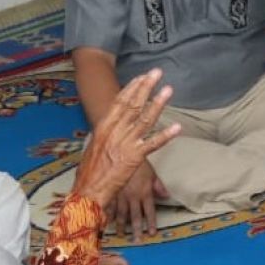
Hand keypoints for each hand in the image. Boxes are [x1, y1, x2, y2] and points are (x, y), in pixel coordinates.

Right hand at [73, 69, 180, 214]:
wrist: (88, 191)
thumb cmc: (89, 172)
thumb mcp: (94, 147)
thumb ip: (105, 134)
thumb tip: (112, 125)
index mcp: (103, 127)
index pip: (119, 101)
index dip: (132, 87)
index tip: (141, 76)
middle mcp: (114, 132)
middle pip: (133, 104)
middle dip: (146, 87)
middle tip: (157, 73)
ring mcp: (125, 143)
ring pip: (145, 119)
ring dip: (158, 103)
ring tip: (168, 90)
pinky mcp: (134, 158)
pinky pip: (153, 144)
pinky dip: (165, 136)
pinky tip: (177, 127)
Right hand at [113, 161, 170, 241]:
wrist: (121, 153)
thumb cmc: (139, 162)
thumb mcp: (152, 172)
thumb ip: (158, 185)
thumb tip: (167, 196)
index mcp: (144, 192)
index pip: (149, 211)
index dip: (150, 223)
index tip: (152, 233)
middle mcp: (132, 197)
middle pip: (135, 217)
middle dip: (136, 230)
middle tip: (137, 241)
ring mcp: (120, 196)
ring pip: (121, 214)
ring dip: (121, 226)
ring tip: (121, 235)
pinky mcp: (111, 192)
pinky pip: (109, 206)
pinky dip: (107, 215)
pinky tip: (106, 223)